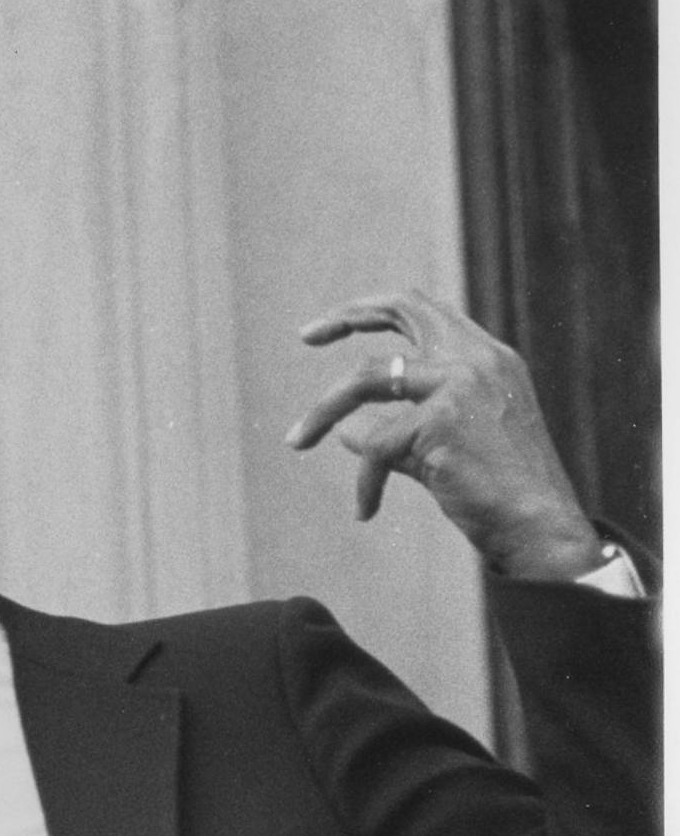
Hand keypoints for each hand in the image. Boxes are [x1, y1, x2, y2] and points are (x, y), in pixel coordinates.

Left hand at [286, 291, 605, 580]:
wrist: (540, 527)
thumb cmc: (499, 495)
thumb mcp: (450, 446)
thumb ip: (402, 429)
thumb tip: (345, 430)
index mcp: (486, 358)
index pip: (424, 309)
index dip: (374, 310)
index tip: (330, 328)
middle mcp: (476, 358)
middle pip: (401, 307)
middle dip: (346, 315)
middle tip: (305, 335)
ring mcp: (460, 384)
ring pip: (363, 379)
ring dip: (322, 412)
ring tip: (295, 442)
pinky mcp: (441, 421)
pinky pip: (374, 447)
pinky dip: (364, 482)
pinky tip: (366, 511)